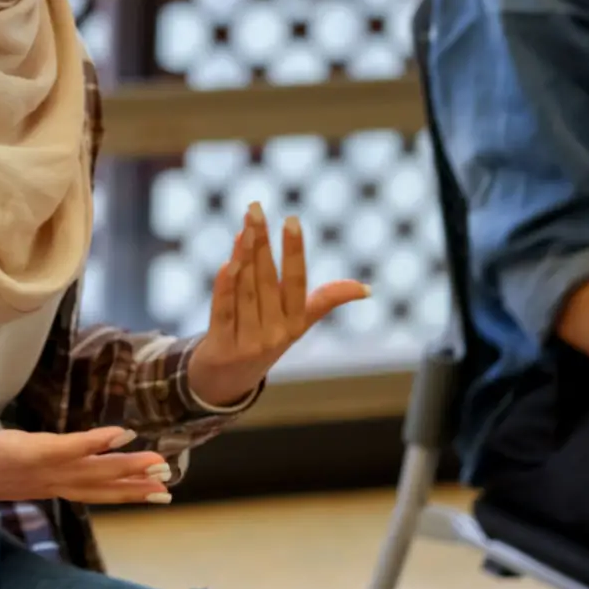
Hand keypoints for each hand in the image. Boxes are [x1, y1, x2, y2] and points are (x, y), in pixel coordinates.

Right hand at [0, 376, 173, 506]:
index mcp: (15, 456)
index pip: (59, 449)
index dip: (91, 443)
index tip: (123, 435)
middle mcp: (36, 475)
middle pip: (88, 475)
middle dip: (126, 472)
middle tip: (163, 468)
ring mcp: (42, 484)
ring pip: (92, 489)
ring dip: (129, 488)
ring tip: (165, 487)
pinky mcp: (44, 486)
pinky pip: (86, 491)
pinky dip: (114, 491)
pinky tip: (137, 489)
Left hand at [187, 202, 369, 407]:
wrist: (228, 379)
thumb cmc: (265, 340)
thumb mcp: (298, 323)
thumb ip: (326, 300)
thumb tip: (367, 289)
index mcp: (296, 322)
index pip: (298, 281)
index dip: (294, 251)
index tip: (292, 219)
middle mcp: (275, 332)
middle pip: (267, 280)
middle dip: (262, 242)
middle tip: (255, 208)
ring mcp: (248, 341)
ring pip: (245, 291)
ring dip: (243, 256)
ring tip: (244, 226)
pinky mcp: (221, 346)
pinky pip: (223, 311)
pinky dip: (225, 288)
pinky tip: (228, 262)